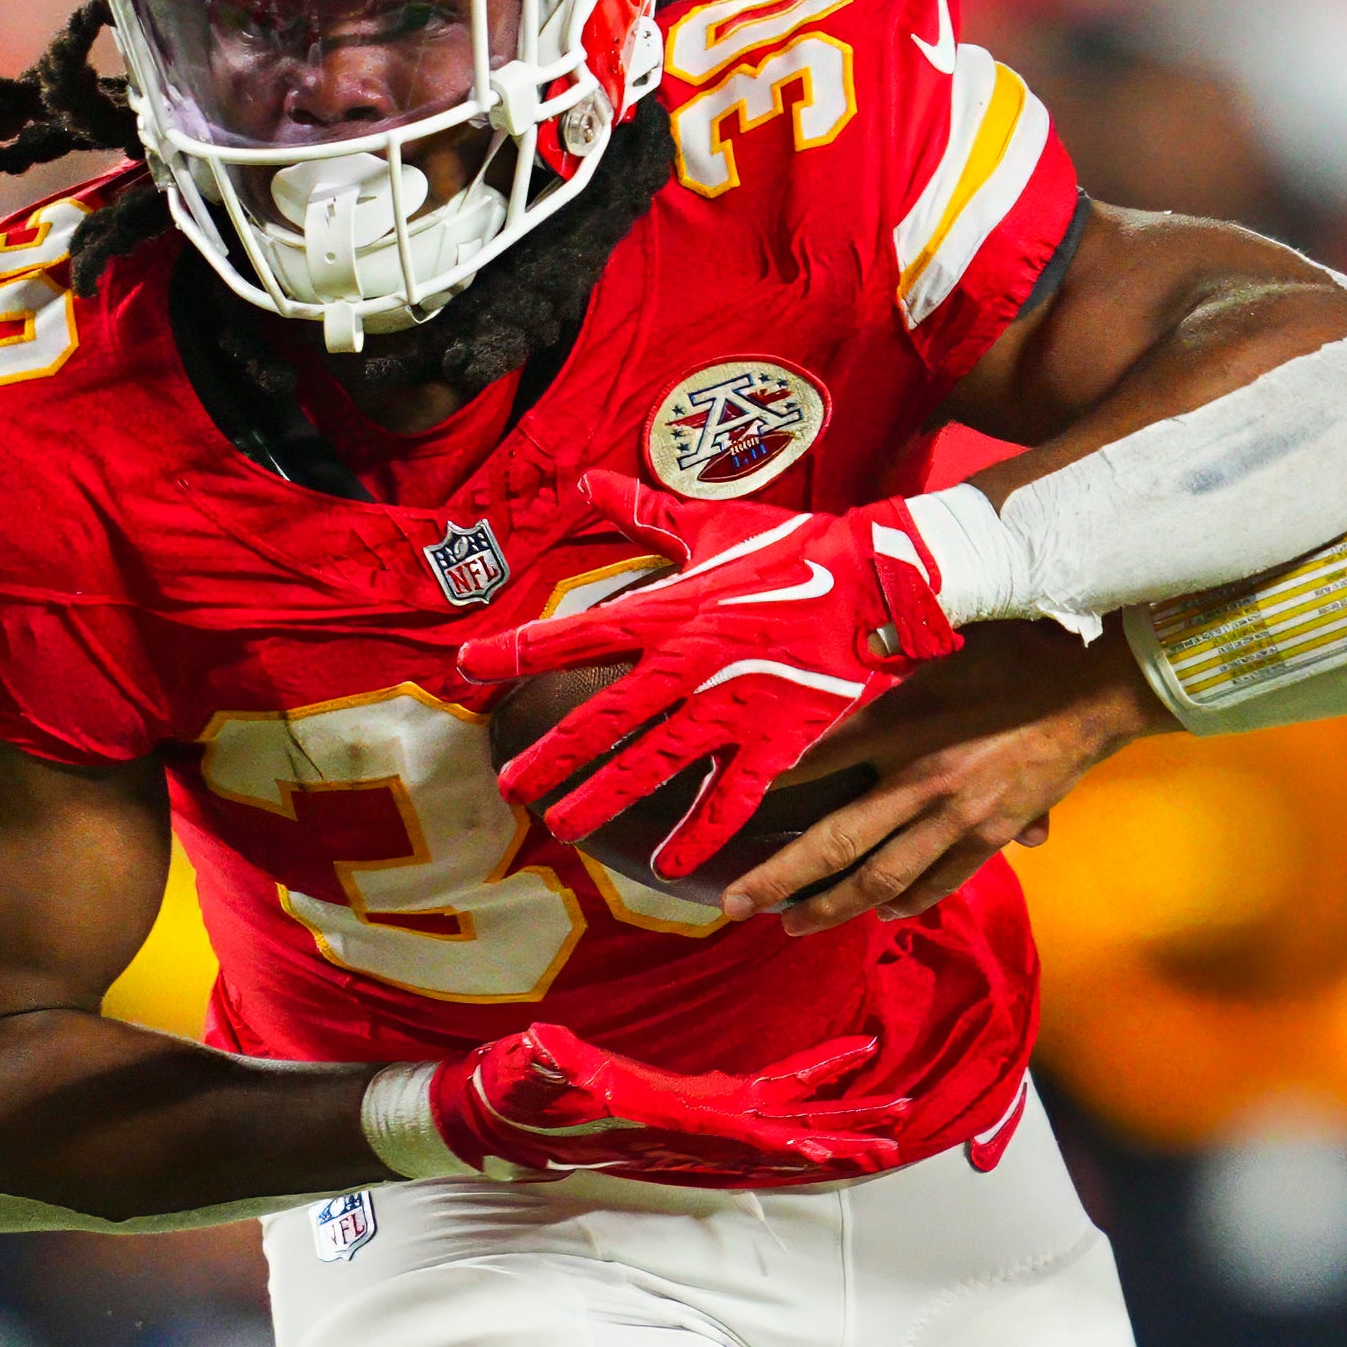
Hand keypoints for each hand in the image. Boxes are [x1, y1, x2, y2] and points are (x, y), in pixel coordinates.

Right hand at [429, 1025, 912, 1187]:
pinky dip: (804, 1092)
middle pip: (783, 1137)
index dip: (791, 1142)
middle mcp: (693, 1127)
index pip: (741, 1135)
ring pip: (783, 1124)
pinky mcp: (695, 1100)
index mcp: (667, 1118)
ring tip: (894, 1119)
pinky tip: (837, 1077)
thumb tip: (542, 1050)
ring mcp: (698, 1118)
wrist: (501, 1114)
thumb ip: (541, 1065)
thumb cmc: (519, 1093)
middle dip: (841, 1139)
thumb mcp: (527, 1072)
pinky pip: (764, 1099)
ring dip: (838, 1123)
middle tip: (899, 1137)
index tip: (838, 1152)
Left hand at [461, 471, 961, 875]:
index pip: (574, 635)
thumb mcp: (714, 524)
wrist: (877, 580)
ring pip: (652, 766)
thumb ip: (645, 512)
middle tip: (509, 787)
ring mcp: (731, 708)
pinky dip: (699, 834)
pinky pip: (730, 798)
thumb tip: (588, 481)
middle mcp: (688, 666)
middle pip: (602, 720)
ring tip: (562, 829)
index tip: (468, 666)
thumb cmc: (796, 548)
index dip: (515, 650)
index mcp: (669, 612)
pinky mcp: (777, 740)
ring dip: (603, 799)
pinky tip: (667, 865)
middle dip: (550, 756)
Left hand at [723, 619, 1167, 933]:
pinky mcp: (990, 837)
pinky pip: (937, 881)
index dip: (763, 788)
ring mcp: (954, 816)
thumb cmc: (1017, 652)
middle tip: (733, 905)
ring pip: (879, 877)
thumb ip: (888, 660)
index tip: (724, 809)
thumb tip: (842, 656)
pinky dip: (904, 900)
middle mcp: (917, 778)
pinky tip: (880, 912)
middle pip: (833, 842)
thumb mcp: (943, 640)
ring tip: (791, 926)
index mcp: (898, 721)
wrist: (1094, 689)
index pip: (812, 761)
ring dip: (830, 907)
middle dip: (777, 880)